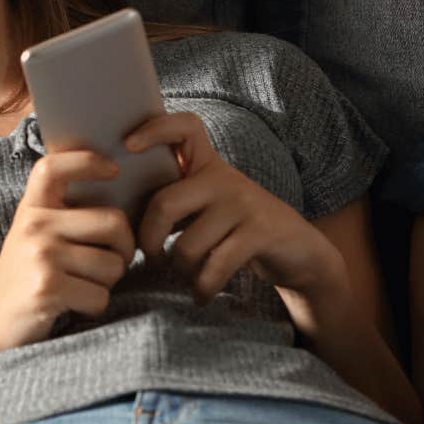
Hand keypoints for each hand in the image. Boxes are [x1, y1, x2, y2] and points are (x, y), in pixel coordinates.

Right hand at [0, 149, 135, 350]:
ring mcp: (40, 255)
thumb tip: (118, 198)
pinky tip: (71, 307)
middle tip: (112, 264)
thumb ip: (63, 217)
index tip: (113, 170)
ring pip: (113, 264)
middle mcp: (34, 225)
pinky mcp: (47, 287)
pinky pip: (101, 295)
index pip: (54, 167)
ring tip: (80, 289)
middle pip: (114, 222)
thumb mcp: (34, 240)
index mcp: (31, 210)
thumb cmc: (24, 284)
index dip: (88, 161)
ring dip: (107, 284)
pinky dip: (94, 307)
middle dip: (124, 250)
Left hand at [125, 111, 345, 309]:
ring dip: (181, 272)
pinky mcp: (261, 232)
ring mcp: (245, 204)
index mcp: (209, 167)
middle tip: (153, 259)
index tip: (128, 145)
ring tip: (189, 278)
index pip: (185, 127)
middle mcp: (225, 179)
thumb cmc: (239, 231)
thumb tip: (123, 219)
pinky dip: (203, 288)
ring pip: (187, 245)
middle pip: (165, 204)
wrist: (300, 251)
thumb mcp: (210, 206)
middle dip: (149, 241)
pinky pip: (214, 267)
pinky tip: (202, 295)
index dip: (155, 128)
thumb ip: (177, 201)